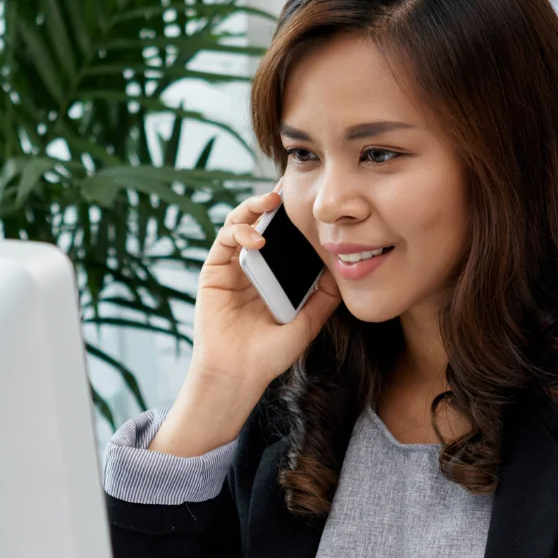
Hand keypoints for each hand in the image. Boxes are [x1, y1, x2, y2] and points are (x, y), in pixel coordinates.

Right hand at [188, 180, 341, 396]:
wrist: (240, 375)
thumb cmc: (270, 354)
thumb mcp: (308, 322)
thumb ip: (324, 296)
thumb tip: (344, 268)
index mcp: (274, 274)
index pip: (284, 235)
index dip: (295, 215)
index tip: (312, 196)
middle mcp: (252, 265)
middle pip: (262, 221)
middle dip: (275, 199)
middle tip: (292, 182)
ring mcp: (232, 266)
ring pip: (240, 222)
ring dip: (254, 207)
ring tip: (273, 201)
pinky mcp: (213, 272)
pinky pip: (224, 240)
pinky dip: (240, 232)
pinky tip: (258, 237)